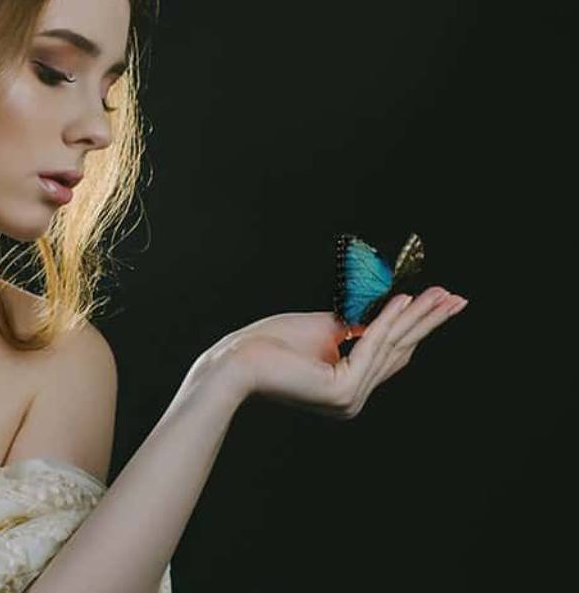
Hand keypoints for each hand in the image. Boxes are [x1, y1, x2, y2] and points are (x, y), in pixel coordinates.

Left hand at [221, 286, 467, 417]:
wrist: (236, 359)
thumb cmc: (269, 343)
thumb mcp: (322, 329)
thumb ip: (355, 326)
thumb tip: (384, 311)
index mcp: (347, 386)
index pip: (389, 353)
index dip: (415, 326)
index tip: (439, 301)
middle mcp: (353, 398)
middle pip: (398, 350)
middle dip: (428, 321)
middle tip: (457, 299)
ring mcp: (349, 399)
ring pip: (389, 346)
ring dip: (416, 316)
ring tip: (441, 294)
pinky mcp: (341, 391)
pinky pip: (371, 347)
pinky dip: (389, 322)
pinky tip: (405, 301)